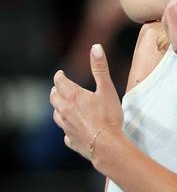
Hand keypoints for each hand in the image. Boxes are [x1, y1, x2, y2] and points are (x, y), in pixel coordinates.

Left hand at [50, 44, 123, 163]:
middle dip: (55, 91)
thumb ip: (100, 68)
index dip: (59, 76)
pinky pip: (65, 133)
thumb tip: (95, 47)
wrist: (107, 144)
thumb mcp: (107, 88)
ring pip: (56, 115)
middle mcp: (65, 110)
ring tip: (62, 107)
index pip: (60, 82)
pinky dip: (67, 128)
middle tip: (58, 88)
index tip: (60, 74)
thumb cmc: (108, 115)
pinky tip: (71, 129)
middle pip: (54, 98)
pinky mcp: (71, 140)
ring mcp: (66, 126)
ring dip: (58, 108)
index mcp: (73, 96)